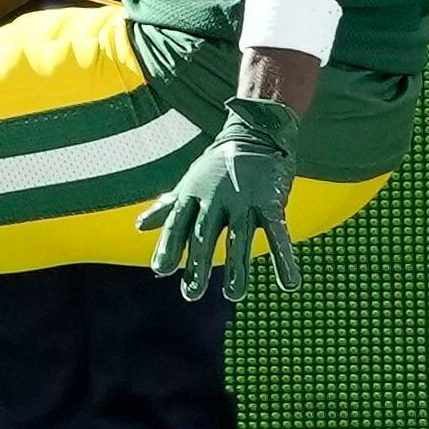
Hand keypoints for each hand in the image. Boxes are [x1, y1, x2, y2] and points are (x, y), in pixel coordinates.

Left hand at [137, 97, 302, 302]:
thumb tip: (139, 227)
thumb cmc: (218, 166)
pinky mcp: (271, 203)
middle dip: (197, 265)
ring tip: (234, 295)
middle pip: (204, 235)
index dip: (168, 246)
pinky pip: (278, 233)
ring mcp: (244, 201)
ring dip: (237, 269)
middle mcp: (216, 199)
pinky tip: (289, 284)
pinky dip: (285, 259)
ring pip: (239, 239)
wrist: (257, 133)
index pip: (176, 224)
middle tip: (191, 293)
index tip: (161, 270)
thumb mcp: (189, 184)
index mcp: (193, 196)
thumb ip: (167, 209)